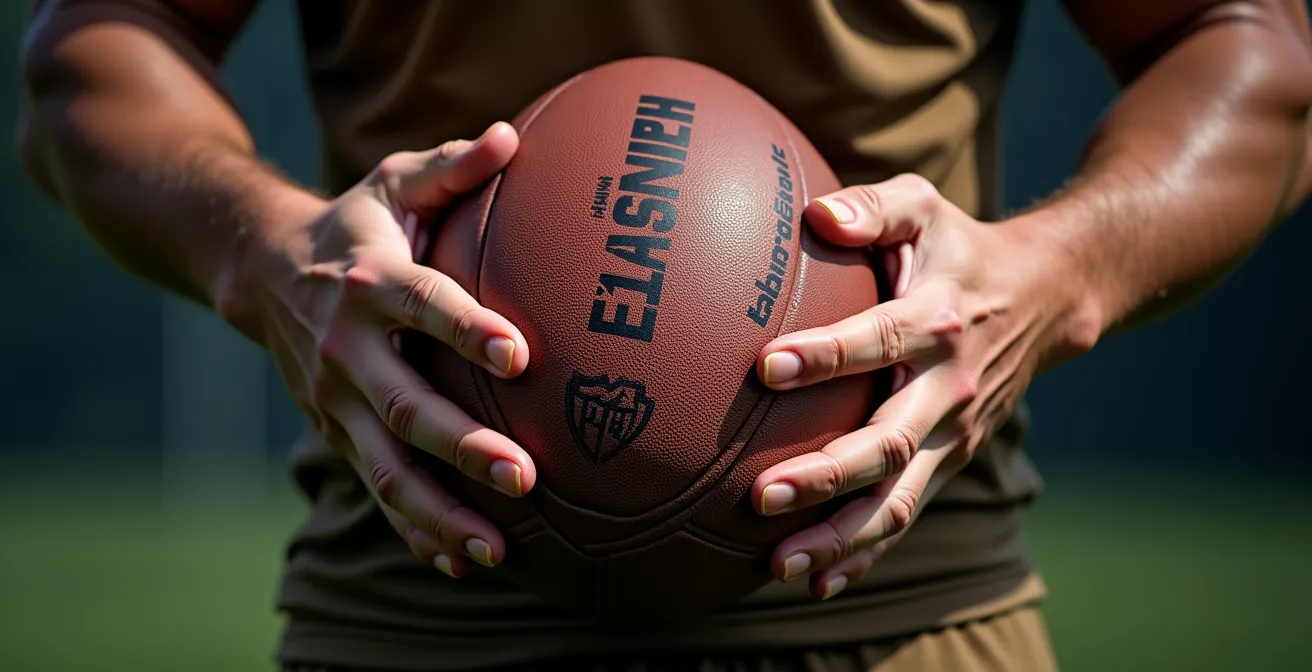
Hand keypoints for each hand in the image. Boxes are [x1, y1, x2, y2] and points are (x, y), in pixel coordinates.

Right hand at [233, 123, 534, 578]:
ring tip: (495, 549)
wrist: (262, 272)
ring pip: (385, 466)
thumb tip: (514, 137)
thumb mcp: (392, 186)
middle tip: (524, 474)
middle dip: (461, 444)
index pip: (422, 305)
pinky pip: (374, 488)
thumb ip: (450, 168)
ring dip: (438, 510)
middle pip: (404, 403)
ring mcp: (335, 399)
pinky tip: (458, 561)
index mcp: (370, 282)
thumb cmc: (356, 228)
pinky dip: (412, 528)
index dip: (467, 329)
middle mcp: (347, 347)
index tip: (519, 356)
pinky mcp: (334, 431)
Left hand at [750, 174, 1095, 598]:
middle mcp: (950, 386)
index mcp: (938, 319)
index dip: (826, 356)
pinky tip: (815, 580)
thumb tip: (815, 216)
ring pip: (900, 498)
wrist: (1049, 297)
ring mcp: (956, 432)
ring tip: (778, 564)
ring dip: (842, 536)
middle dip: (826, 475)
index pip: (878, 340)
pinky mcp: (953, 459)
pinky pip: (908, 512)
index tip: (766, 368)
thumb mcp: (923, 207)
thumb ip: (872, 207)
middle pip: (889, 442)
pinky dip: (866, 552)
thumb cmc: (958, 246)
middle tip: (760, 496)